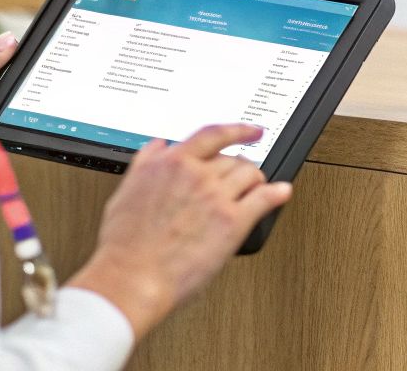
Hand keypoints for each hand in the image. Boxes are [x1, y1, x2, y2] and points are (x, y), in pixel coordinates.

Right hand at [69, 123, 293, 336]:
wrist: (133, 276)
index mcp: (171, 163)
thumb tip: (157, 147)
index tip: (249, 130)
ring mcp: (215, 196)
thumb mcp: (125, 191)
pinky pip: (264, 199)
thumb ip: (145, 164)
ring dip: (256, 181)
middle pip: (233, 159)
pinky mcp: (232, 222)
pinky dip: (277, 194)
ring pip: (251, 175)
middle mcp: (195, 174)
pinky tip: (281, 193)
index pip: (212, 135)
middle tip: (243, 177)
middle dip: (240, 168)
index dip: (237, 130)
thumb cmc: (124, 245)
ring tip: (257, 190)